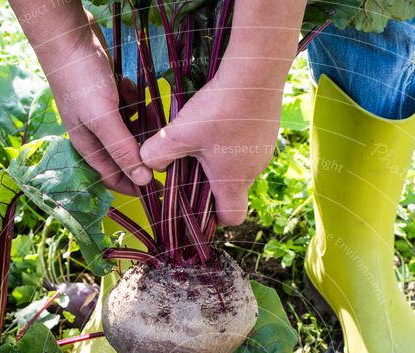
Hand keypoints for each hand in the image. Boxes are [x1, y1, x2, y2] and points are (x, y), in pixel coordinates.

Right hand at [32, 12, 152, 194]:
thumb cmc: (81, 79)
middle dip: (145, 150)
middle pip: (126, 155)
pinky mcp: (110, 95)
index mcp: (89, 147)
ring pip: (132, 130)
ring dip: (143, 123)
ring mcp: (102, 115)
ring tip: (152, 109)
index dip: (136, 185)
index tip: (162, 187)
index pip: (115, 178)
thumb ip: (122, 149)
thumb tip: (143, 181)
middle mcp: (96, 135)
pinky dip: (135, 101)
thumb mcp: (103, 118)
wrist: (68, 34)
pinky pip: (130, 107)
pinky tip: (133, 87)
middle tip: (166, 143)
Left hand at [140, 66, 283, 225]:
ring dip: (221, 159)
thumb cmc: (219, 109)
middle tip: (191, 165)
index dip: (214, 219)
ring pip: (239, 166)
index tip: (198, 206)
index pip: (231, 218)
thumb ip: (156, 154)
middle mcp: (253, 171)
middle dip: (211, 184)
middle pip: (232, 190)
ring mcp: (264, 150)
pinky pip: (248, 145)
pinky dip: (233, 139)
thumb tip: (146, 164)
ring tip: (204, 137)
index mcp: (232, 182)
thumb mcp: (178, 134)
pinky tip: (220, 118)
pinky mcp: (268, 130)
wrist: (257, 71)